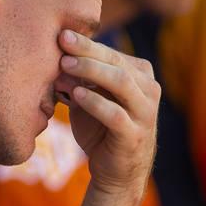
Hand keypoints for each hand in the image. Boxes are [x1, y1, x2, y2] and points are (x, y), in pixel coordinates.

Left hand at [54, 30, 159, 195]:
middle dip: (87, 51)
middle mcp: (148, 89)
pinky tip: (76, 95)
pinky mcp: (135, 135)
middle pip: (116, 62)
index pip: (111, 53)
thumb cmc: (100, 129)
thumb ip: (77, 80)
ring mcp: (145, 112)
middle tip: (62, 43)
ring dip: (91, 71)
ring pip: (120, 82)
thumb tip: (57, 59)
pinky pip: (116, 114)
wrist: (116, 171)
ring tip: (65, 66)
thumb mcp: (87, 99)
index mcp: (139, 74)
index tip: (62, 34)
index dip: (87, 43)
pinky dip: (95, 102)